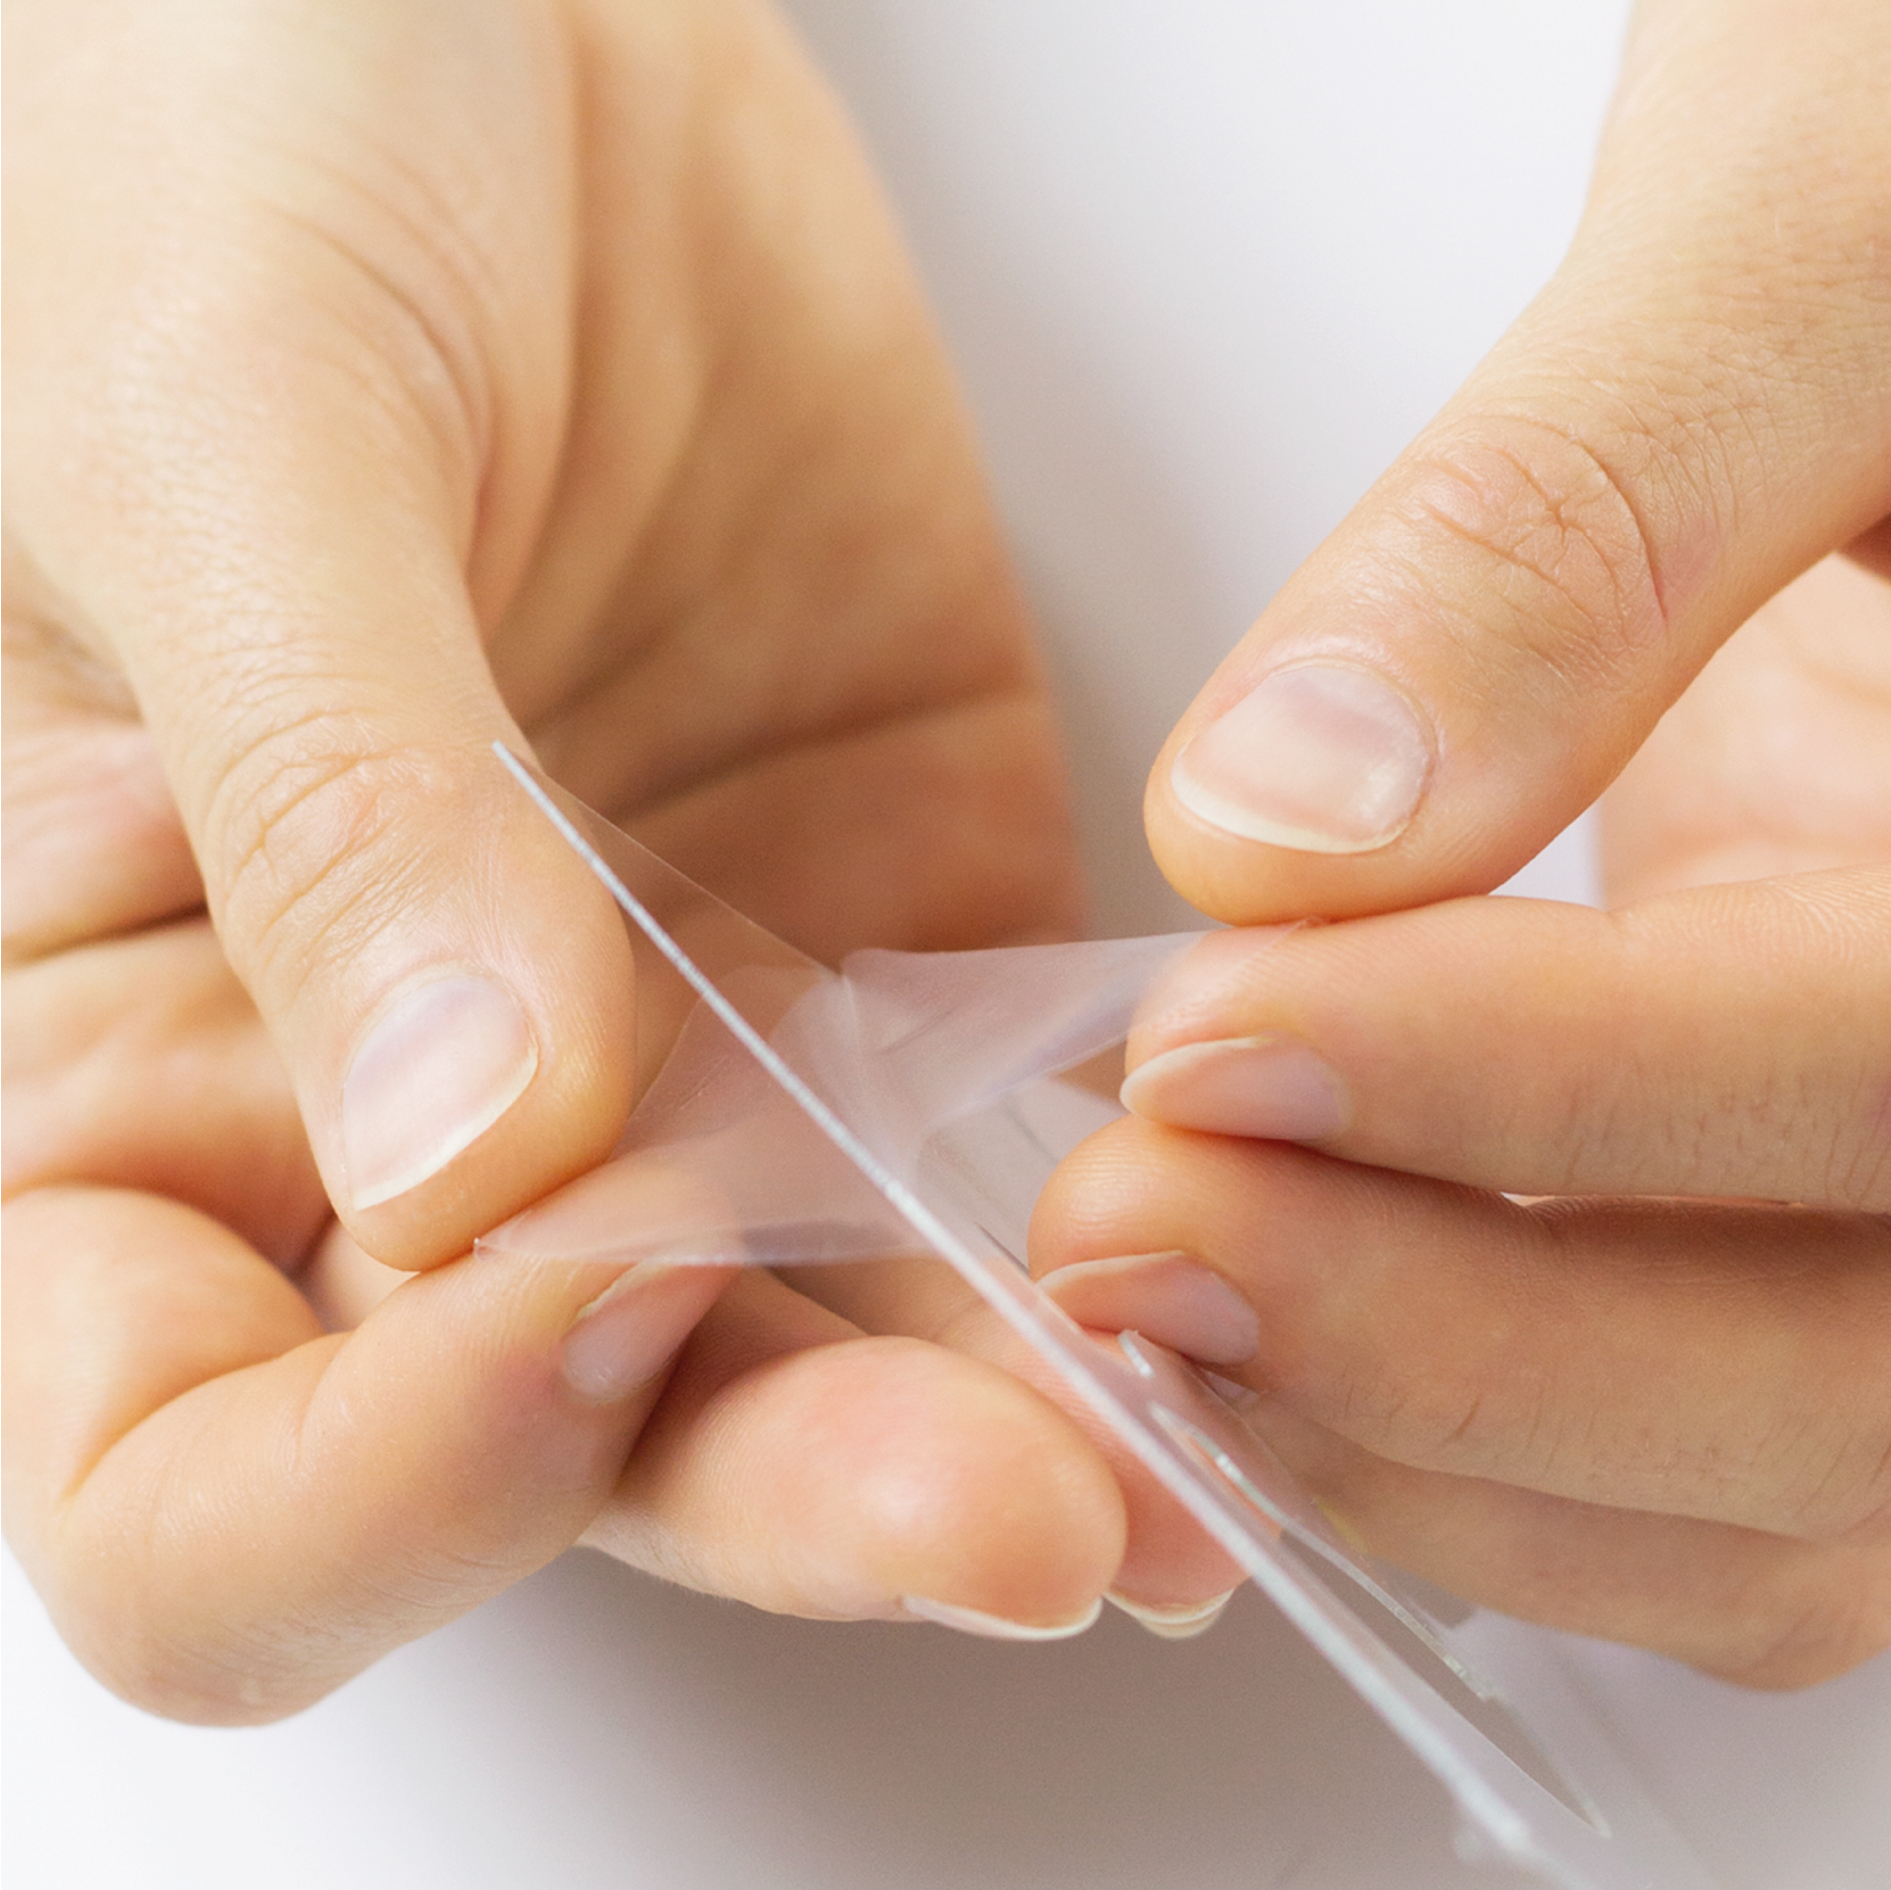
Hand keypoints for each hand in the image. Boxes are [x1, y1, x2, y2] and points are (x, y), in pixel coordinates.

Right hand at [5, 0, 1133, 1722]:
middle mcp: (398, 1122)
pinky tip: (1251, 1233)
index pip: (200, 1470)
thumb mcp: (222, 433)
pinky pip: (998, 1146)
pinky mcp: (883, 930)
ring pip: (827, 1339)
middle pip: (574, 1462)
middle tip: (1025, 1517)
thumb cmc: (218, 134)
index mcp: (125, 1073)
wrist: (478, 12)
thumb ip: (333, 805)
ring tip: (1193, 1464)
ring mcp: (667, 1046)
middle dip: (791, 1501)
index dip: (371, 1480)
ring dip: (1003, 1419)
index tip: (567, 1305)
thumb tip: (467, 1165)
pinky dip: (1112, 1212)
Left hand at [1034, 0, 1890, 1686]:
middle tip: (1124, 1244)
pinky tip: (1250, 1342)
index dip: (1550, 1085)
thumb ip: (1569, 535)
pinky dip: (1469, 1456)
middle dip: (1446, 1333)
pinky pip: (1697, 1470)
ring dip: (1430, 1447)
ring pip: (1766, 1490)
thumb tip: (1285, 823)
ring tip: (1145, 1319)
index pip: (1890, 1065)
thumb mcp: (1813, 259)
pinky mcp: (1824, 1221)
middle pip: (1838, 1375)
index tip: (1214, 1029)